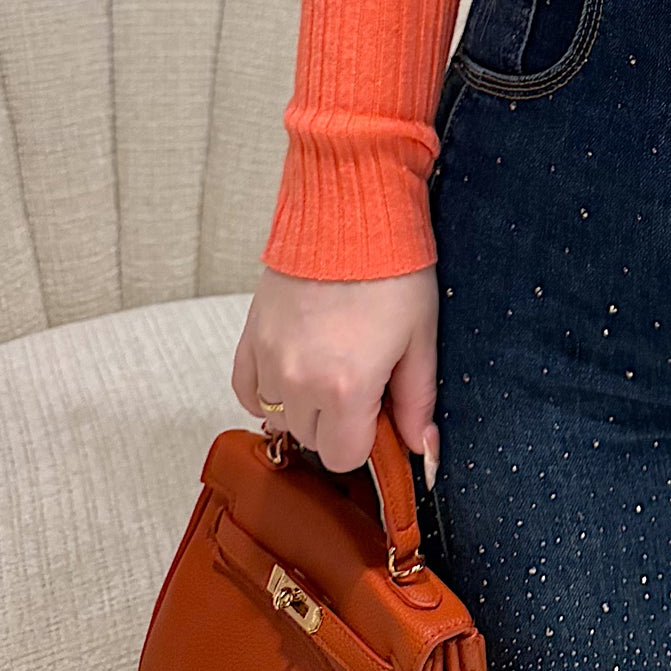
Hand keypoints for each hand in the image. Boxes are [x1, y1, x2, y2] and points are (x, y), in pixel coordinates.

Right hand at [232, 261, 441, 485]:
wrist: (351, 213)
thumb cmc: (393, 269)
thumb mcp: (420, 337)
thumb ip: (418, 400)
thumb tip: (423, 447)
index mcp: (347, 388)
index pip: (345, 457)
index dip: (367, 439)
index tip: (379, 410)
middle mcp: (300, 382)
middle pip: (313, 439)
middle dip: (340, 422)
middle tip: (362, 381)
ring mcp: (269, 359)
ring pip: (280, 417)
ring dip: (305, 405)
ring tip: (331, 365)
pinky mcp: (250, 336)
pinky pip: (247, 390)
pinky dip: (268, 391)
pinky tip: (294, 371)